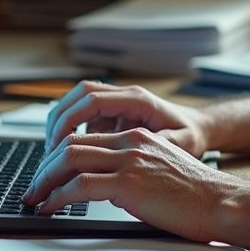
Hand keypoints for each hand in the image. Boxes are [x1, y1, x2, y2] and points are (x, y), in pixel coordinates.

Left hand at [23, 127, 236, 241]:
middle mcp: (131, 142)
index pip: (85, 138)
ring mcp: (129, 160)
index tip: (48, 175)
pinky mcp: (129, 182)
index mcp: (138, 137)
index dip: (59, 157)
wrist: (222, 202)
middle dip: (44, 168)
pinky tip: (50, 207)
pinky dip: (57, 196)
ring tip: (35, 199)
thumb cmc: (197, 196)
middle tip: (33, 189)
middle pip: (70, 145)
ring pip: (69, 159)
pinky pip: (80, 185)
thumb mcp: (160, 172)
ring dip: (44, 180)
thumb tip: (107, 189)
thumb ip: (134, 171)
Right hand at [44, 81, 210, 156]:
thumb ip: (160, 144)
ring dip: (61, 124)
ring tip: (52, 153)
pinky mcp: (114, 114)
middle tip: (48, 150)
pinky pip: (85, 116)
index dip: (71, 119)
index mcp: (138, 100)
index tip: (59, 143)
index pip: (93, 100)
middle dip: (59, 119)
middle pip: (78, 95)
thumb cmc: (191, 135)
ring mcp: (117, 104)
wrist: (201, 128)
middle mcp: (124, 97)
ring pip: (77, 103)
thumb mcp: (182, 142)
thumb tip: (140, 150)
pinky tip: (68, 155)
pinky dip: (72, 131)